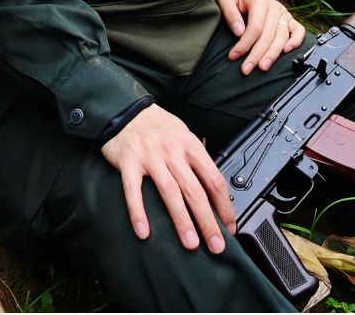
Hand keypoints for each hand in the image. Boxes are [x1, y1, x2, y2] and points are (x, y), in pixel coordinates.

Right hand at [98, 105, 236, 252]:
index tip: (229, 227)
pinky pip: (134, 191)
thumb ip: (196, 161)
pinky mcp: (129, 163)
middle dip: (207, 221)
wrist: (126, 110)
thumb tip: (214, 192)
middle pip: (195, 191)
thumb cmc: (157, 127)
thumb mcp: (183, 136)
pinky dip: (138, 212)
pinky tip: (144, 231)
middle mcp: (172, 152)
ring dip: (181, 220)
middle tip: (215, 244)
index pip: (213, 180)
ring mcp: (150, 157)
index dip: (224, 206)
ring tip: (189, 242)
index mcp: (190, 146)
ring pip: (170, 192)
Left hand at [216, 0, 305, 75]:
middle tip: (246, 69)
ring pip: (282, 37)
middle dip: (257, 54)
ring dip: (273, 54)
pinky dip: (296, 41)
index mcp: (259, 0)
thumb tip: (239, 32)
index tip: (234, 56)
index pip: (255, 27)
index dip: (245, 43)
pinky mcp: (290, 20)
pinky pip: (299, 31)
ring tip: (262, 67)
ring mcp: (284, 14)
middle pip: (268, 35)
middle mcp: (274, 7)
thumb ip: (230, 13)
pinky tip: (286, 52)